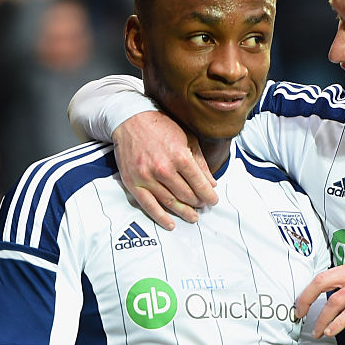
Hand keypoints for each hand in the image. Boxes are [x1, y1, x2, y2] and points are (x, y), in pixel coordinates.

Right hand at [112, 111, 216, 229]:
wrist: (130, 119)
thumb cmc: (161, 127)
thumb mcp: (188, 138)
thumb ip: (200, 162)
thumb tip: (212, 183)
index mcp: (180, 156)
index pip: (200, 184)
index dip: (209, 196)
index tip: (213, 200)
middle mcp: (163, 168)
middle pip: (187, 195)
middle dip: (198, 203)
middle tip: (202, 206)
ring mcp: (147, 177)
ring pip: (170, 202)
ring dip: (184, 212)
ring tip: (192, 217)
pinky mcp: (133, 182)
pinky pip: (148, 205)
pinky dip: (160, 217)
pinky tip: (170, 224)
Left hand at [295, 264, 344, 336]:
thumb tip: (332, 299)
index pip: (322, 277)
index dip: (307, 292)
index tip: (301, 306)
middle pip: (321, 282)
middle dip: (306, 299)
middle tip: (299, 315)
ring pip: (335, 300)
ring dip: (322, 318)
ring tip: (316, 332)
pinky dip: (338, 322)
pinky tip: (330, 332)